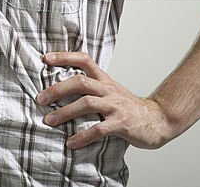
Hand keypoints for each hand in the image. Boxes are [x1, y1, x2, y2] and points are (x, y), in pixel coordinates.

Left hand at [36, 51, 176, 149]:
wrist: (159, 120)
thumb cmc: (130, 108)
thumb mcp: (111, 92)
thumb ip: (92, 89)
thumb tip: (62, 90)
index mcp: (105, 80)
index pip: (84, 60)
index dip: (64, 57)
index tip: (45, 59)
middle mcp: (108, 90)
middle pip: (80, 82)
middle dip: (57, 90)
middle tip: (40, 99)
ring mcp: (115, 106)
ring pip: (86, 104)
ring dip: (65, 113)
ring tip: (49, 121)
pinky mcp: (121, 124)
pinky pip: (98, 129)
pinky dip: (82, 136)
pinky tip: (71, 143)